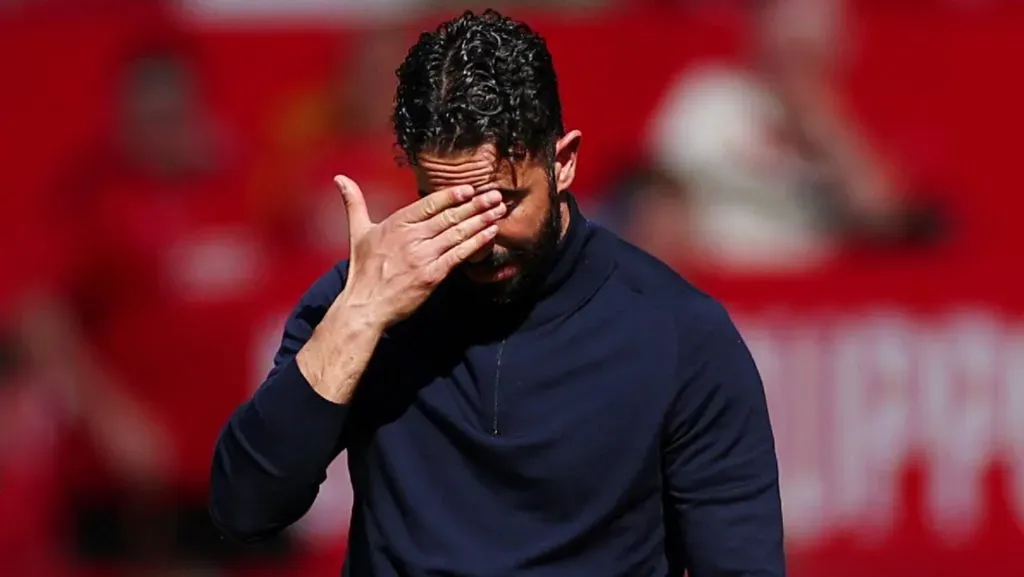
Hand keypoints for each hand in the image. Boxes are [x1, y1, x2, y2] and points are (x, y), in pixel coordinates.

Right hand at [332, 175, 505, 327]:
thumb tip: (340, 178)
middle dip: (475, 205)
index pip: (429, 204)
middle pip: (449, 216)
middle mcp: (411, 237)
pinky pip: (459, 255)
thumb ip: (355, 203)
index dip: (452, 195)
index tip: (471, 188)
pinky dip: (477, 243)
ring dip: (481, 220)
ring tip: (499, 210)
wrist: (365, 306)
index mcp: (396, 224)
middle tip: (496, 195)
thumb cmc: (363, 271)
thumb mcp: (358, 232)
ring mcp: (422, 256)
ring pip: (457, 233)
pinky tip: (491, 234)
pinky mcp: (432, 275)